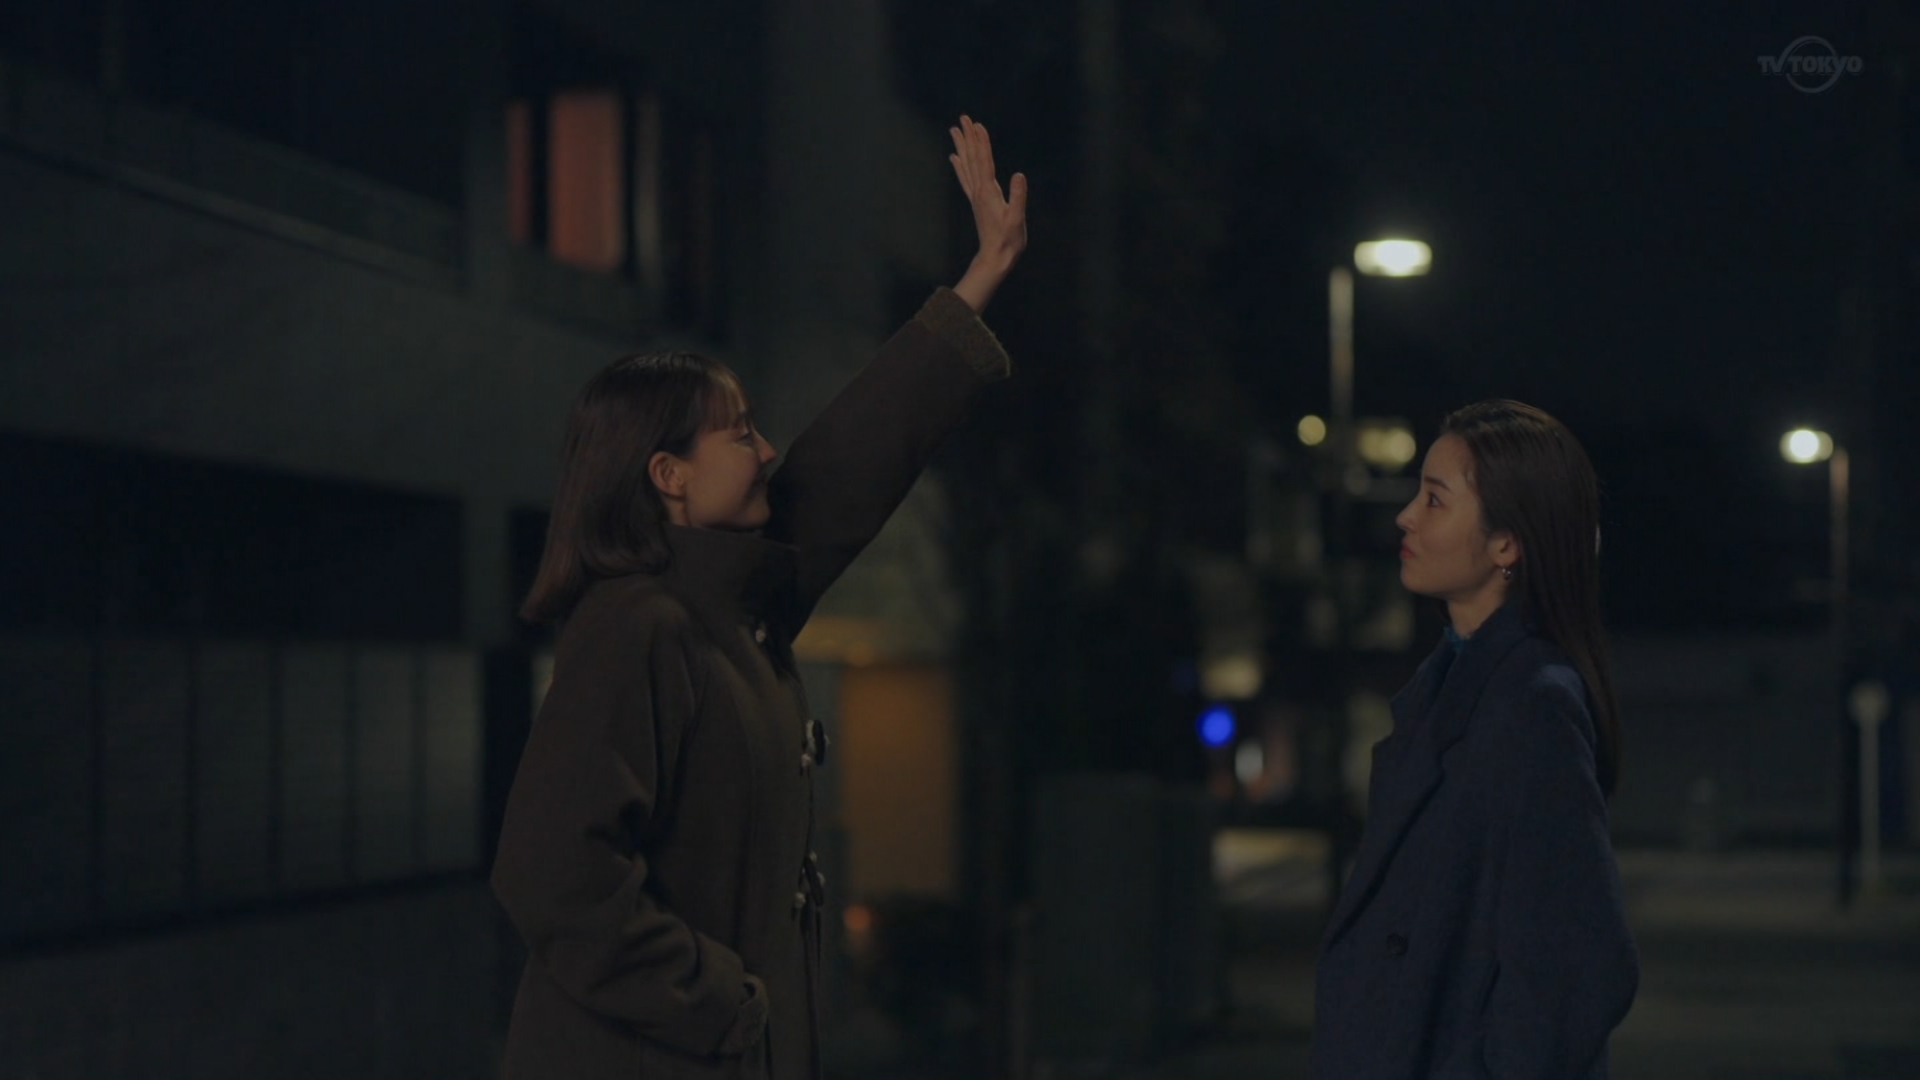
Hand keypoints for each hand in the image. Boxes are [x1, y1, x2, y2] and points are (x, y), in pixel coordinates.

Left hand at [948, 115, 1026, 312]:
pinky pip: (965, 179)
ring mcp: (975, 196)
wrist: (995, 257)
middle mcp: (979, 191)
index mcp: (989, 192)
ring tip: (955, 130)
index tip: (977, 125)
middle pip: (972, 158)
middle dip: (968, 137)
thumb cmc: (1009, 240)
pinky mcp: (976, 202)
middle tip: (963, 118)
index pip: (984, 162)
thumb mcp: (1017, 219)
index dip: (982, 142)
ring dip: (962, 146)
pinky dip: (959, 166)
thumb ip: (1018, 197)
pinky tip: (954, 157)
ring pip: (966, 165)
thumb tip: (1019, 175)